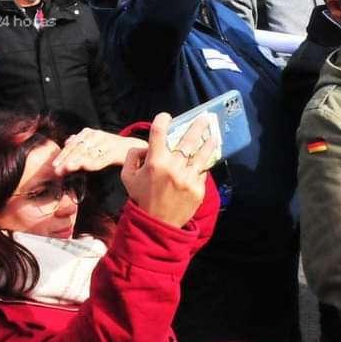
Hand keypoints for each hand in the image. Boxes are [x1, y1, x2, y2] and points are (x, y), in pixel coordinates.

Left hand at [52, 128, 146, 174]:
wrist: (131, 147)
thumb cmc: (108, 147)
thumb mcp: (92, 144)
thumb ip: (79, 144)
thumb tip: (66, 143)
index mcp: (88, 133)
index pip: (72, 145)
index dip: (63, 155)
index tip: (55, 165)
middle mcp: (95, 135)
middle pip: (78, 149)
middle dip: (67, 160)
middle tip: (58, 170)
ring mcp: (105, 141)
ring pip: (88, 153)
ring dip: (77, 161)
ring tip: (68, 167)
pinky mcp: (114, 150)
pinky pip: (102, 158)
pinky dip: (94, 162)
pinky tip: (86, 167)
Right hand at [120, 112, 211, 227]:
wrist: (157, 224)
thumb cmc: (141, 198)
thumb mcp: (126, 176)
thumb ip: (132, 156)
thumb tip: (145, 146)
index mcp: (154, 162)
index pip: (158, 133)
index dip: (162, 120)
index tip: (166, 117)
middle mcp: (173, 167)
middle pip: (187, 140)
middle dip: (197, 126)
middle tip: (204, 117)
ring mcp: (188, 178)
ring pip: (202, 155)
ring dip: (209, 142)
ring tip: (214, 134)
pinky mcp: (198, 189)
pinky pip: (202, 172)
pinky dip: (203, 165)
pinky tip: (207, 158)